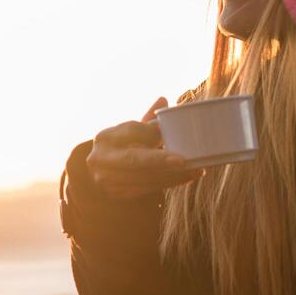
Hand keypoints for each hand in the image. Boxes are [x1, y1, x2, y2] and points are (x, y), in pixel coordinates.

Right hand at [85, 97, 205, 199]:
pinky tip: (185, 177)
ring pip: (144, 178)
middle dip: (158, 160)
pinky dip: (168, 183)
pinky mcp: (117, 195)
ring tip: (195, 169)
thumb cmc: (123, 147)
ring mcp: (107, 180)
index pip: (131, 131)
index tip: (168, 132)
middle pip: (133, 160)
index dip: (151, 132)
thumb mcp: (131, 132)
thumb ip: (148, 120)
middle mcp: (101, 159)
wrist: (104, 172)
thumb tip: (163, 99)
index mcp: (105, 137)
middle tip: (183, 161)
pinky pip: (147, 190)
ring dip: (171, 175)